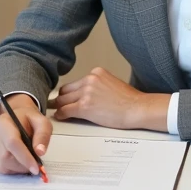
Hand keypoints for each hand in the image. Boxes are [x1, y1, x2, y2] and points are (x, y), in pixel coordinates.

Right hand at [0, 93, 52, 174]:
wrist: (16, 118)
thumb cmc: (30, 122)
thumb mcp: (42, 122)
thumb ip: (43, 135)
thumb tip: (40, 152)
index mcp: (5, 122)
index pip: (12, 142)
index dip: (24, 157)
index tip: (36, 168)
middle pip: (6, 157)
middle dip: (23, 165)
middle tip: (35, 164)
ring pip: (2, 165)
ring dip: (18, 168)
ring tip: (26, 160)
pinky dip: (11, 169)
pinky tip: (17, 160)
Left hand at [49, 67, 168, 130]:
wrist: (137, 108)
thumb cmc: (129, 100)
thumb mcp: (111, 83)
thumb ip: (97, 85)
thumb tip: (86, 94)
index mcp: (96, 72)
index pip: (75, 83)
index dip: (68, 92)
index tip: (64, 97)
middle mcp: (89, 79)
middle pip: (66, 90)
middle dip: (60, 99)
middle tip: (53, 104)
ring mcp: (86, 92)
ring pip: (63, 100)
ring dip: (58, 107)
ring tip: (54, 111)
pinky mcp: (85, 106)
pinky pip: (66, 110)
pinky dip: (61, 114)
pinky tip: (60, 117)